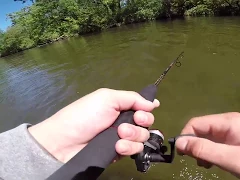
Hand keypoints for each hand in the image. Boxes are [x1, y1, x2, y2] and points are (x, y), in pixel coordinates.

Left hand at [28, 88, 159, 162]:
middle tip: (128, 123)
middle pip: (146, 124)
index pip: (143, 109)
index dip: (147, 111)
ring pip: (142, 138)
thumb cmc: (85, 115)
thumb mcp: (107, 97)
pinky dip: (129, 148)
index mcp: (121, 107)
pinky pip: (135, 151)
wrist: (65, 141)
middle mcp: (124, 122)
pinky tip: (117, 147)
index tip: (142, 112)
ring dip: (133, 136)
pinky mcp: (119, 154)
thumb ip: (132, 98)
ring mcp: (122, 139)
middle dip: (141, 123)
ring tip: (118, 135)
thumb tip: (154, 103)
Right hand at [175, 112, 239, 179]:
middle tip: (199, 162)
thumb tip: (179, 143)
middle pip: (202, 129)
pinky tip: (216, 162)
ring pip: (210, 137)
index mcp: (228, 121)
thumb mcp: (232, 158)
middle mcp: (230, 122)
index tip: (183, 154)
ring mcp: (236, 130)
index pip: (196, 123)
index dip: (186, 137)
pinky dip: (213, 152)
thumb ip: (204, 149)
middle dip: (195, 145)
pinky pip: (220, 142)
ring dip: (204, 150)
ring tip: (208, 165)